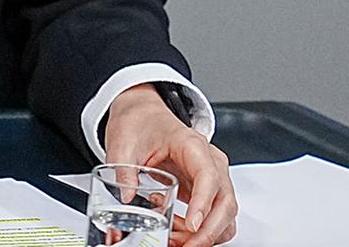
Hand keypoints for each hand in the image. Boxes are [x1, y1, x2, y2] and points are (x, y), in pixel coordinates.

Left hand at [103, 84, 237, 245]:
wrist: (143, 115)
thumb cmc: (140, 123)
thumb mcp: (123, 143)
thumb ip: (124, 169)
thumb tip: (127, 197)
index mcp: (192, 144)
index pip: (208, 176)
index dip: (203, 204)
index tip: (192, 226)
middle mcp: (210, 160)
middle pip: (225, 201)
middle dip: (208, 230)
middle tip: (184, 245)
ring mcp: (212, 175)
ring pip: (225, 212)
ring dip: (207, 233)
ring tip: (177, 241)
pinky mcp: (207, 188)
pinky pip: (216, 215)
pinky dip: (204, 230)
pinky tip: (180, 233)